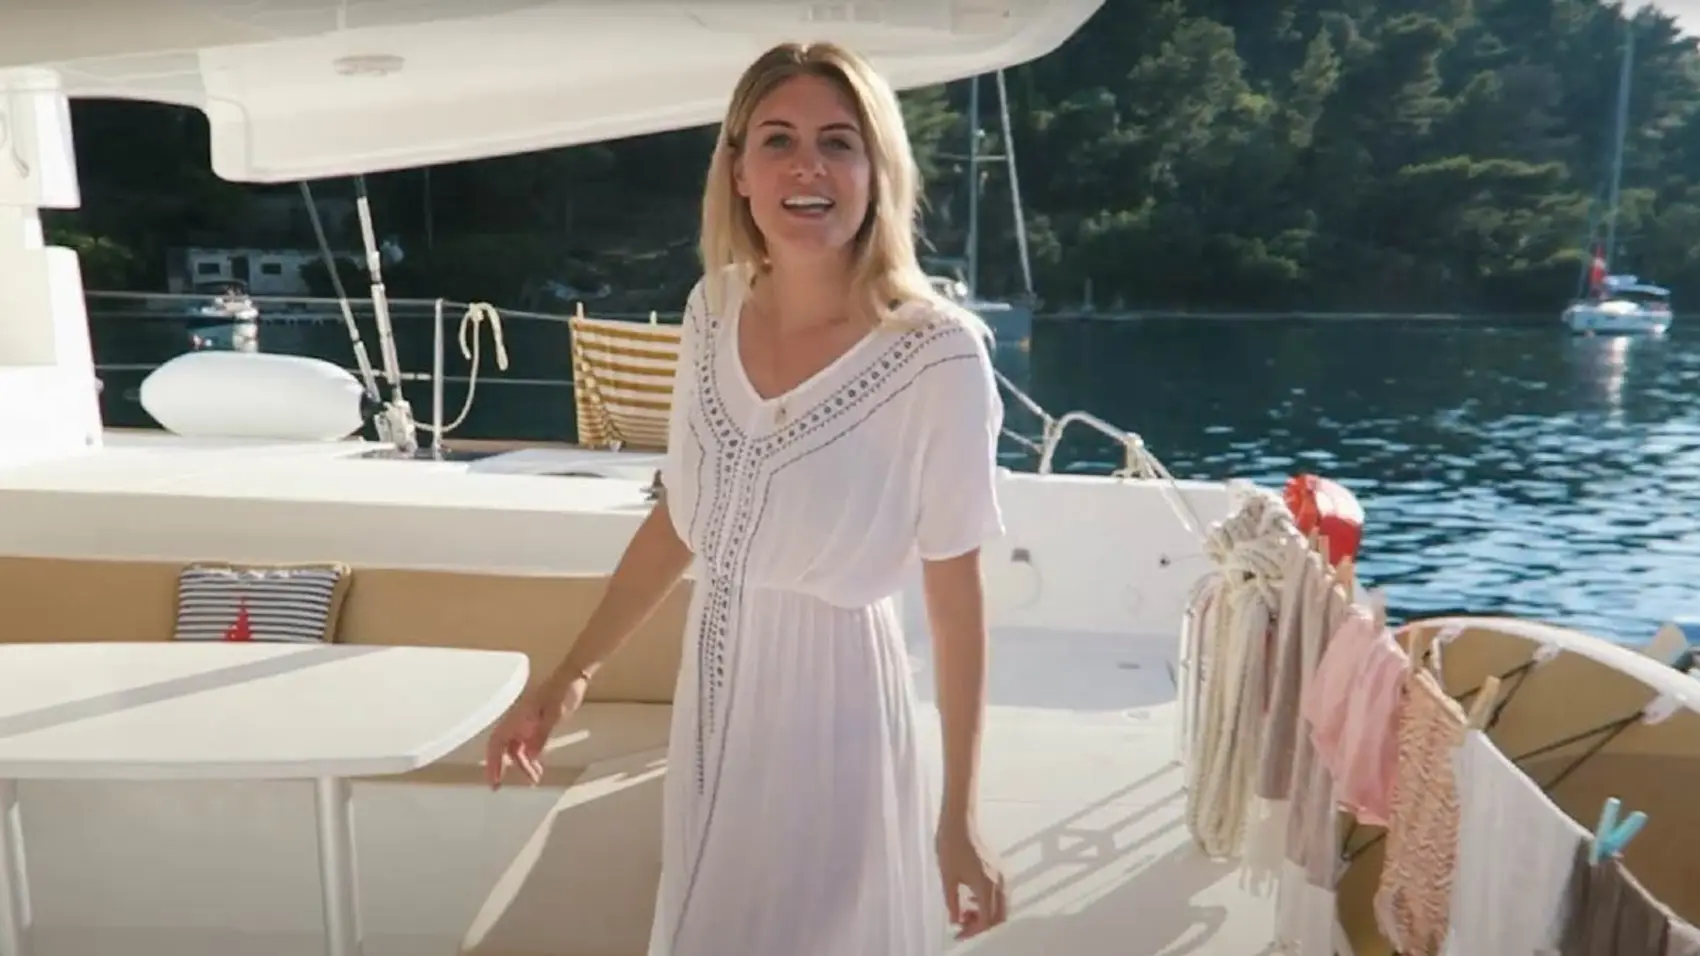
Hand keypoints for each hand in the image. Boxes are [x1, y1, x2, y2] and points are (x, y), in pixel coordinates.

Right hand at [483, 670, 587, 788]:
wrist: (573, 677)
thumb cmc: (563, 691)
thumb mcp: (554, 715)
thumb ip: (541, 735)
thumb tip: (531, 756)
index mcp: (517, 718)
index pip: (497, 743)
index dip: (492, 762)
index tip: (494, 780)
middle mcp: (518, 721)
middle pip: (504, 748)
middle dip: (500, 768)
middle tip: (499, 787)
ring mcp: (526, 722)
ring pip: (517, 748)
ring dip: (522, 764)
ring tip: (534, 779)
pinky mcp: (536, 722)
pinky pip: (527, 743)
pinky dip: (530, 756)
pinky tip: (537, 765)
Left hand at [936, 820, 1007, 939]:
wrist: (959, 824)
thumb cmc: (950, 847)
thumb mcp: (947, 879)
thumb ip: (952, 903)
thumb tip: (956, 921)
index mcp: (986, 885)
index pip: (986, 919)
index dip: (973, 931)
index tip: (958, 933)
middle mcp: (999, 882)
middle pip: (998, 917)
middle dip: (981, 925)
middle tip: (962, 926)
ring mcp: (1002, 876)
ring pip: (1000, 907)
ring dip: (985, 915)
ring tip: (964, 913)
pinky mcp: (999, 871)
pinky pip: (999, 896)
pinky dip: (988, 904)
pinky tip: (970, 900)